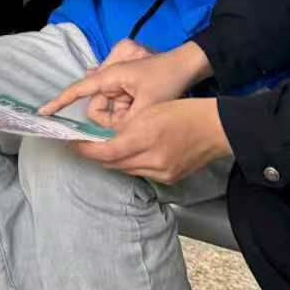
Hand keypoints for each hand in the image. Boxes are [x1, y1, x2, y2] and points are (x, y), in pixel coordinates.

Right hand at [40, 41, 210, 127]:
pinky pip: (119, 108)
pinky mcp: (126, 89)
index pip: (79, 89)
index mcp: (111, 76)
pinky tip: (143, 108)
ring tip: (145, 110)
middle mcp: (110, 78)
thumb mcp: (149, 104)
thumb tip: (113, 138)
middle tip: (136, 116)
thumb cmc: (167, 79)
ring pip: (109, 111)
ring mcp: (118, 83)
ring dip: (123, 117)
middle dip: (112, 119)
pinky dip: (128, 113)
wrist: (187, 65)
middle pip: (98, 108)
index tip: (44, 113)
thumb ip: (128, 123)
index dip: (60, 102)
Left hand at [74, 98, 232, 183]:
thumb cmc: (184, 111)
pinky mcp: (169, 179)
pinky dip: (129, 164)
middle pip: (114, 164)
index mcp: (147, 137)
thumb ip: (126, 127)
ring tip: (101, 149)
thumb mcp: (151, 111)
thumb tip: (106, 139)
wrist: (216, 128)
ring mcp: (162, 172)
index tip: (72, 143)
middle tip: (83, 145)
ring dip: (112, 160)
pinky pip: (141, 173)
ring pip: (126, 170)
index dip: (86, 149)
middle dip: (95, 156)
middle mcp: (153, 160)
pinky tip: (126, 155)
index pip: (107, 151)